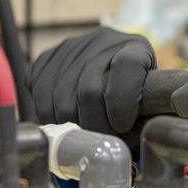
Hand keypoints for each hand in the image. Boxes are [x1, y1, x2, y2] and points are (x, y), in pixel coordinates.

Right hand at [29, 27, 156, 139]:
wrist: (113, 75)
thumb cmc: (136, 99)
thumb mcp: (149, 107)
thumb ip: (141, 122)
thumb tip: (116, 145)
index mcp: (136, 49)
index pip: (127, 66)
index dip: (122, 103)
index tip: (121, 127)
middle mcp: (103, 42)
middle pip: (87, 90)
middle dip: (92, 126)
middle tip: (97, 140)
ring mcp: (72, 47)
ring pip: (59, 98)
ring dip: (68, 125)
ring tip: (81, 132)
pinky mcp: (47, 57)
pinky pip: (37, 92)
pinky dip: (48, 115)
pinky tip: (64, 118)